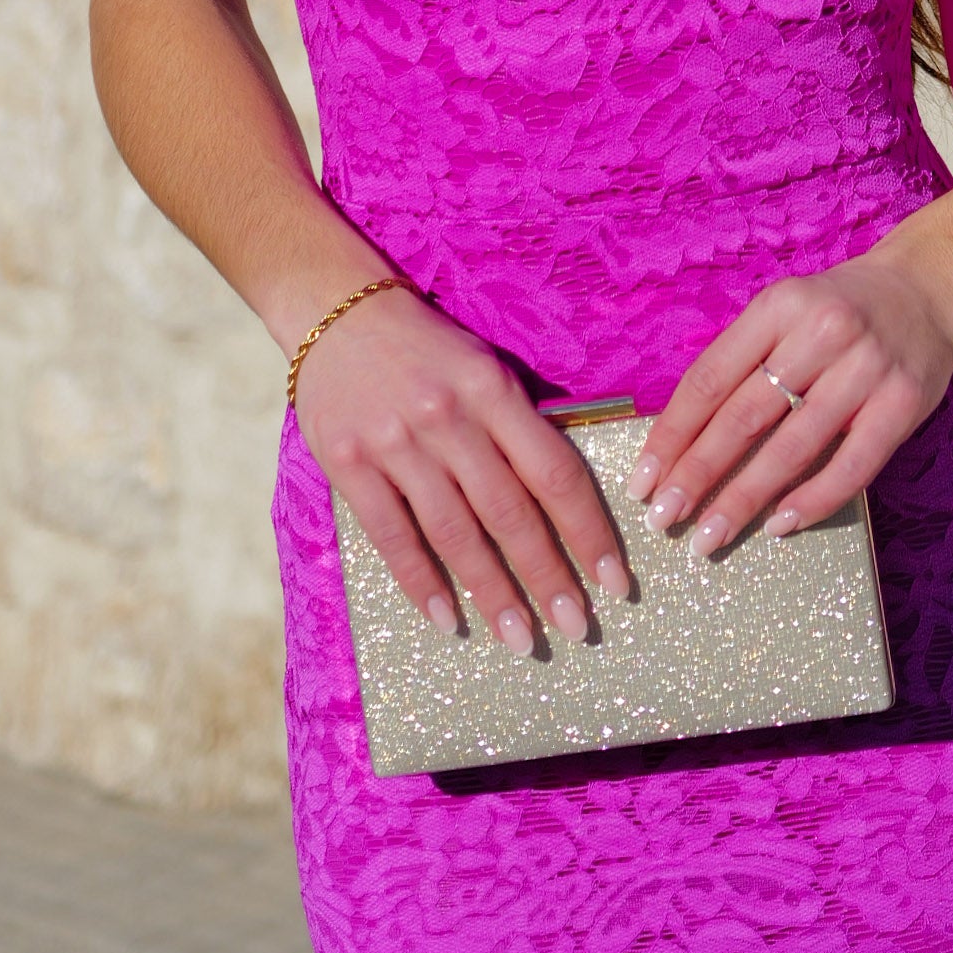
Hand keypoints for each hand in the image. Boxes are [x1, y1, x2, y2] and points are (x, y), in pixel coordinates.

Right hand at [291, 286, 631, 651]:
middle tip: (578, 628)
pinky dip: (421, 582)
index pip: (554, 473)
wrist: (338, 312)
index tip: (614, 582)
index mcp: (493, 390)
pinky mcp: (350, 464)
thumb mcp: (484, 368)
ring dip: (493, 593)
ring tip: (522, 640)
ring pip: (455, 534)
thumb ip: (520, 426)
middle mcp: (448, 418)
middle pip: (510, 513)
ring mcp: (396, 443)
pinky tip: (447, 618)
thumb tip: (566, 500)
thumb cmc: (427, 348)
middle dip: (549, 577)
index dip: (589, 533)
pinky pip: (393, 536)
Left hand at [635, 232, 952, 553]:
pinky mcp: (903, 404)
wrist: (931, 288)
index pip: (709, 379)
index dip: (672, 435)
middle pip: (743, 417)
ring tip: (709, 536)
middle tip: (663, 519)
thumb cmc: (841, 310)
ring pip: (792, 447)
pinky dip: (812, 501)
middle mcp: (820, 332)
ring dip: (745, 499)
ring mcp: (865, 369)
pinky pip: (851, 465)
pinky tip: (778, 526)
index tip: (643, 482)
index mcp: (777, 307)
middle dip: (697, 475)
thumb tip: (682, 439)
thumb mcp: (785, 312)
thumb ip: (742, 361)